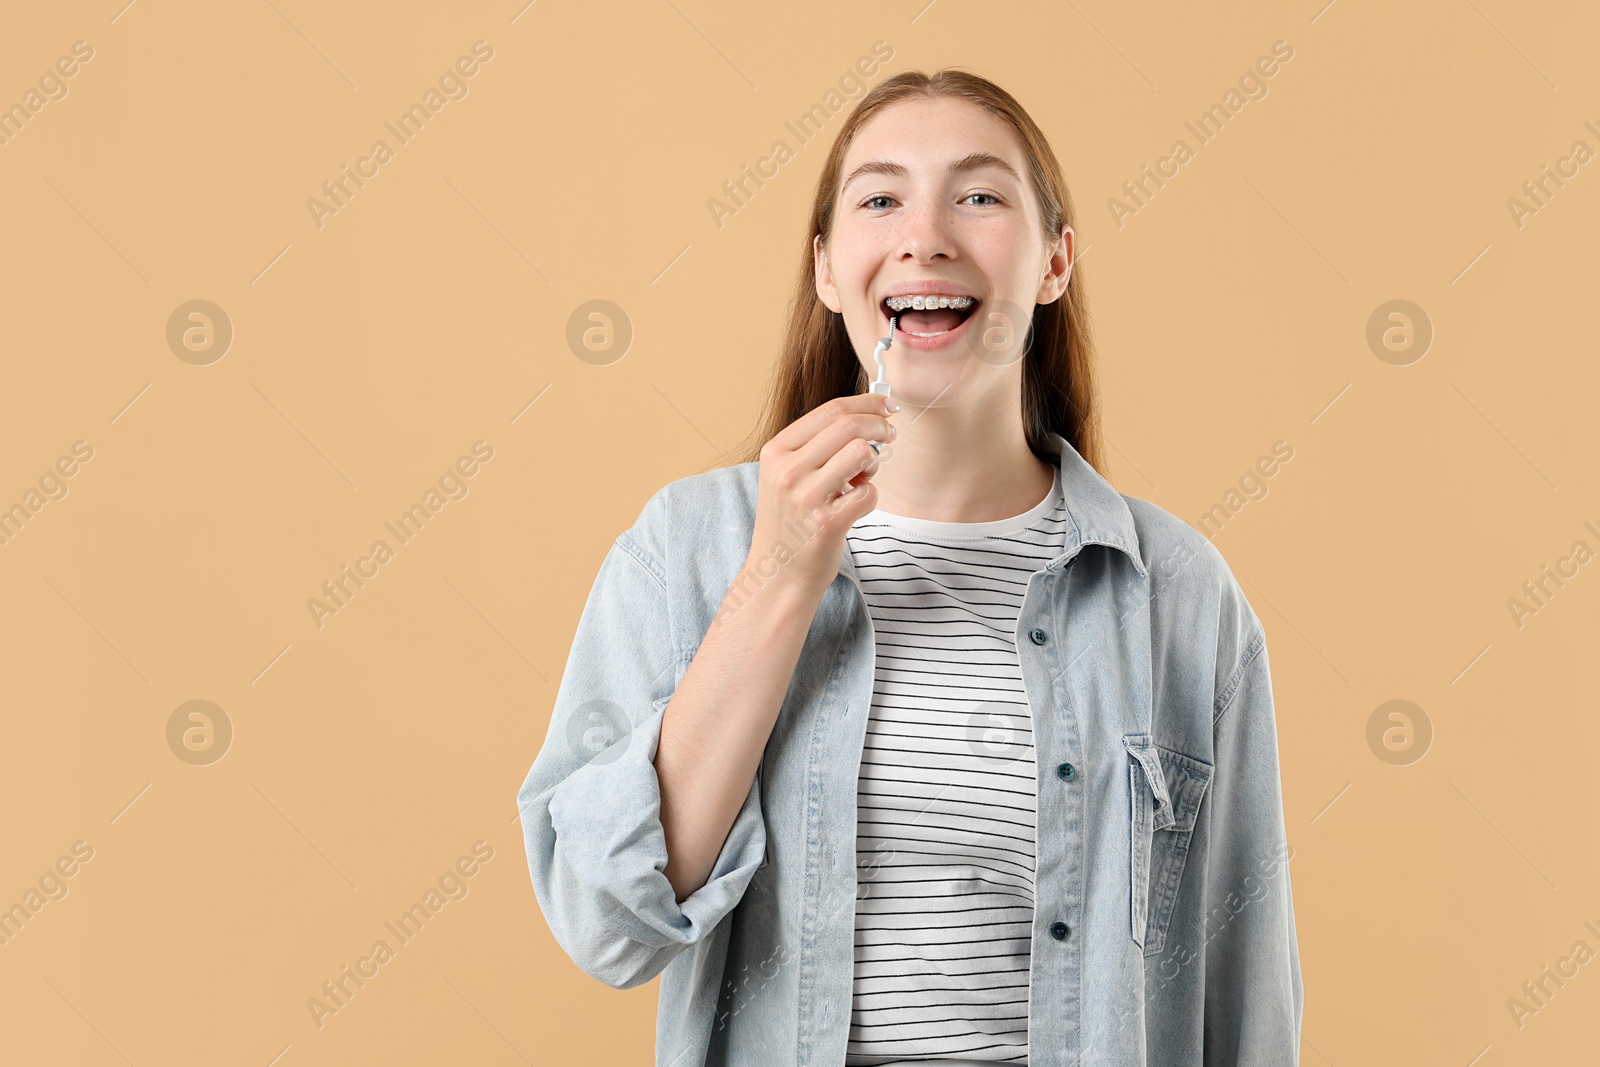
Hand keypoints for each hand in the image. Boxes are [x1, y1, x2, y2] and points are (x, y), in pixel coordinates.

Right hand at [746, 393, 896, 602]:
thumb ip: (817, 445)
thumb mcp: (787, 475)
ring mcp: (805, 498)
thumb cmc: (791, 520)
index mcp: (776, 451)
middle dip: (879, 426)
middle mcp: (787, 471)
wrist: (778, 573)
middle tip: (890, 436)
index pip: (830, 411)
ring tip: (863, 478)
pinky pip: (869, 494)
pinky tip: (856, 505)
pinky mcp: (827, 524)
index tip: (887, 405)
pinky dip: (871, 497)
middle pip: (849, 426)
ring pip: (861, 453)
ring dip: (873, 463)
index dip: (866, 403)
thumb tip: (866, 414)